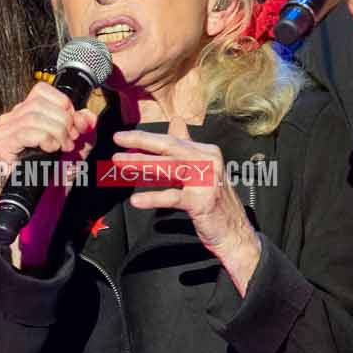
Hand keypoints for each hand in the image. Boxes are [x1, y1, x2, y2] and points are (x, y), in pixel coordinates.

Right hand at [0, 81, 95, 265]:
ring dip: (55, 131)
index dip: (62, 103)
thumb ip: (85, 124)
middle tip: (71, 139)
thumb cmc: (62, 170)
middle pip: (38, 103)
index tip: (75, 124)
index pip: (41, 90)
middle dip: (63, 121)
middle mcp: (10, 119)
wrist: (49, 200)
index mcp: (27, 112)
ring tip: (62, 147)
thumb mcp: (81, 142)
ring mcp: (2, 133)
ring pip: (32, 116)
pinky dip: (43, 138)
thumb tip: (84, 114)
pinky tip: (50, 149)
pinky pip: (23, 132)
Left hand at [111, 119, 259, 289]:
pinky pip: (173, 197)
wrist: (235, 232)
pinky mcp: (202, 201)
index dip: (146, 138)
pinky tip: (136, 200)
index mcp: (206, 152)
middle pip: (170, 148)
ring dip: (142, 164)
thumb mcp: (202, 169)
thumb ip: (187, 146)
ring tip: (120, 163)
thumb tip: (177, 120)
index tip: (123, 137)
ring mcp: (206, 181)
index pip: (172, 141)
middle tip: (118, 140)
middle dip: (142, 142)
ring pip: (169, 168)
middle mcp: (208, 161)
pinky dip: (153, 198)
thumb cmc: (215, 202)